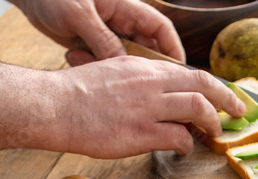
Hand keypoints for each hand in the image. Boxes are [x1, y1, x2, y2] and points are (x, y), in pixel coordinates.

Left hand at [10, 0, 184, 62]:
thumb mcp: (79, 16)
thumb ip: (102, 39)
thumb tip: (123, 62)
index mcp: (125, 8)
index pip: (160, 30)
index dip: (172, 51)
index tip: (179, 74)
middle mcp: (120, 21)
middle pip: (148, 50)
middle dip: (148, 71)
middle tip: (149, 92)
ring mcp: (107, 34)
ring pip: (126, 60)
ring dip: (117, 72)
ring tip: (104, 76)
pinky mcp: (92, 44)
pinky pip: (104, 62)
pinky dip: (97, 68)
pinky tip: (78, 61)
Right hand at [50, 57, 244, 155]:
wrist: (54, 106)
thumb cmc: (76, 94)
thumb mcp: (112, 72)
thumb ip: (139, 82)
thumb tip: (158, 96)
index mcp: (143, 67)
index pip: (188, 72)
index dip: (212, 85)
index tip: (224, 96)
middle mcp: (150, 83)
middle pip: (203, 84)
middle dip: (227, 99)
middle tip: (239, 113)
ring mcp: (147, 107)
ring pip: (198, 107)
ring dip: (212, 123)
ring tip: (214, 134)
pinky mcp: (141, 133)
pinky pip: (178, 137)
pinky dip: (187, 144)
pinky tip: (184, 149)